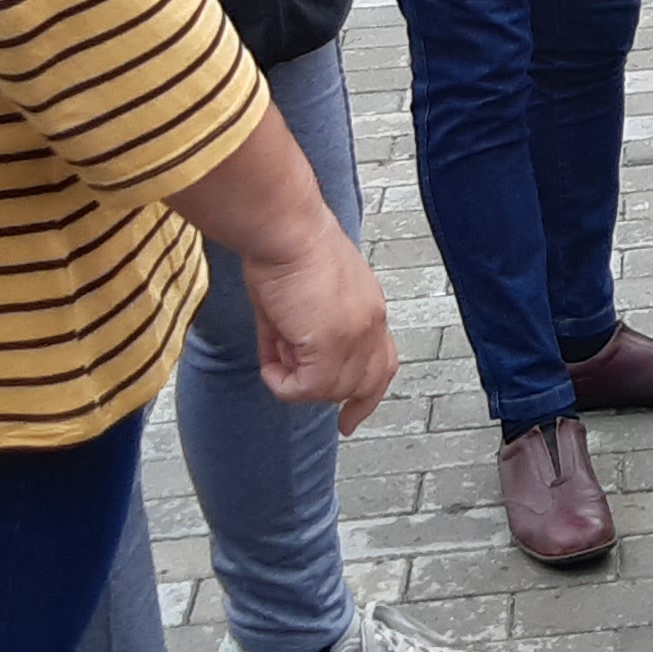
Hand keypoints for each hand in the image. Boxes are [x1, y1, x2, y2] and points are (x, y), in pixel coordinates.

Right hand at [240, 225, 396, 430]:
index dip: (366, 396)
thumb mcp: (302, 298)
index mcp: (370, 309)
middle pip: (361, 386)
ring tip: (274, 346)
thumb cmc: (287, 247)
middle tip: (287, 378)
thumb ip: (303, 335)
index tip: (349, 421)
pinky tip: (269, 359)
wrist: (285, 229)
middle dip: (323, 392)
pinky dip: (281, 382)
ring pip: (328, 391)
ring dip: (294, 379)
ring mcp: (355, 337)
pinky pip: (304, 388)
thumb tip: (285, 362)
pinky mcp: (331, 344)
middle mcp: (372, 325)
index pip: (383, 364)